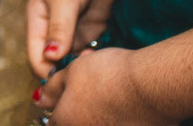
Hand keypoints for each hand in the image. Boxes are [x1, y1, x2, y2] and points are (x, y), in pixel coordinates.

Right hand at [27, 0, 115, 77]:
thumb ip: (59, 28)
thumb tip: (51, 59)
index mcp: (37, 22)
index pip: (37, 59)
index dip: (48, 74)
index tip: (68, 80)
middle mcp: (54, 30)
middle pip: (56, 65)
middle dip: (69, 74)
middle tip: (87, 73)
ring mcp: (76, 29)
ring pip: (77, 60)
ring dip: (86, 68)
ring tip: (99, 65)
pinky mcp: (95, 26)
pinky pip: (95, 51)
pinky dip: (100, 58)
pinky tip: (108, 58)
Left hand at [38, 47, 173, 124]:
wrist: (153, 86)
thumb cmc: (108, 76)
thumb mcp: (72, 72)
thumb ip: (52, 88)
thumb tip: (39, 100)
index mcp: (66, 122)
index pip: (53, 121)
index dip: (59, 103)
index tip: (67, 92)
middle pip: (76, 120)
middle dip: (80, 103)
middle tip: (90, 84)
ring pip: (97, 121)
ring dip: (99, 108)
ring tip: (109, 87)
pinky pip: (118, 123)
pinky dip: (118, 114)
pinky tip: (126, 97)